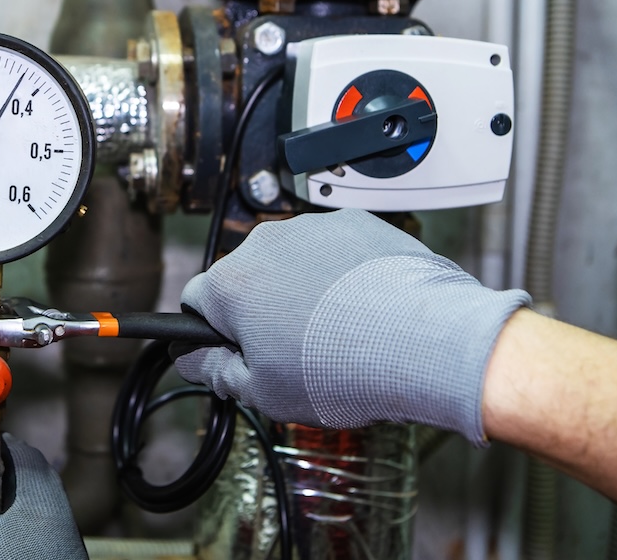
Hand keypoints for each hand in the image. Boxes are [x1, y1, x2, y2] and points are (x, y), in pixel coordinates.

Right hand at [174, 209, 530, 444]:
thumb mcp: (263, 393)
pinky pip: (333, 248)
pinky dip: (341, 272)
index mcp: (231, 284)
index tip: (235, 352)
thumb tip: (194, 360)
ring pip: (290, 262)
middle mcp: (265, 245)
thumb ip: (216, 372)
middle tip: (292, 352)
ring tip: (336, 331)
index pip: (195, 302)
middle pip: (245, 279)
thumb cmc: (344, 367)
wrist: (422, 342)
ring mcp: (311, 229)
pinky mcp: (355, 223)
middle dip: (261, 310)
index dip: (212, 333)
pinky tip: (362, 308)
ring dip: (302, 289)